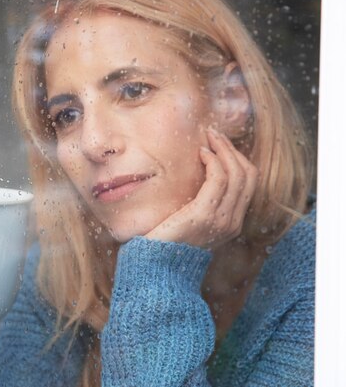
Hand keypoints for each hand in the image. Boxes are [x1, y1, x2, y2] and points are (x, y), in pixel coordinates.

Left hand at [145, 129, 257, 249]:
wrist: (154, 267)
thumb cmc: (165, 244)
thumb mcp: (189, 223)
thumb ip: (200, 207)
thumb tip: (197, 181)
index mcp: (231, 223)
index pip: (248, 183)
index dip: (238, 159)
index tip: (220, 145)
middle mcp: (232, 221)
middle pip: (247, 175)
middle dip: (233, 150)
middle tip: (215, 135)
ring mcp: (221, 219)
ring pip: (236, 173)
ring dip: (223, 150)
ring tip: (209, 138)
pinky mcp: (205, 214)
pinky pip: (219, 179)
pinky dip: (214, 161)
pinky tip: (202, 153)